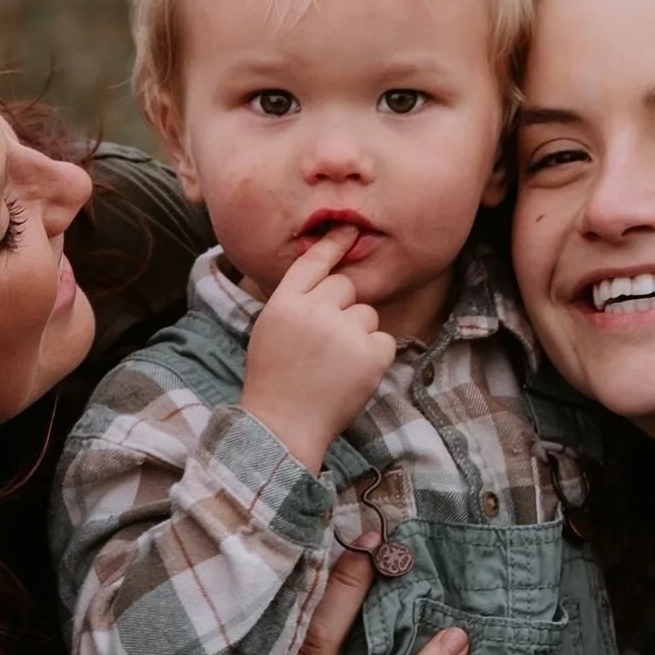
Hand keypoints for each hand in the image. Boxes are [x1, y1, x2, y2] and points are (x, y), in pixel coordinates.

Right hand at [239, 227, 398, 472]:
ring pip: (367, 315)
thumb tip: (327, 278)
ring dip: (358, 335)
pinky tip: (352, 376)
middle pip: (346, 287)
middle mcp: (314, 311)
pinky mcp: (370, 354)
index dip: (333, 243)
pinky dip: (374, 357)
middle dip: (343, 309)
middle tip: (326, 344)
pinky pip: (384, 340)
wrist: (284, 426)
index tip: (349, 228)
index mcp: (285, 303)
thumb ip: (296, 302)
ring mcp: (344, 332)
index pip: (313, 262)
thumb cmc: (275, 381)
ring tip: (335, 366)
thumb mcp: (271, 330)